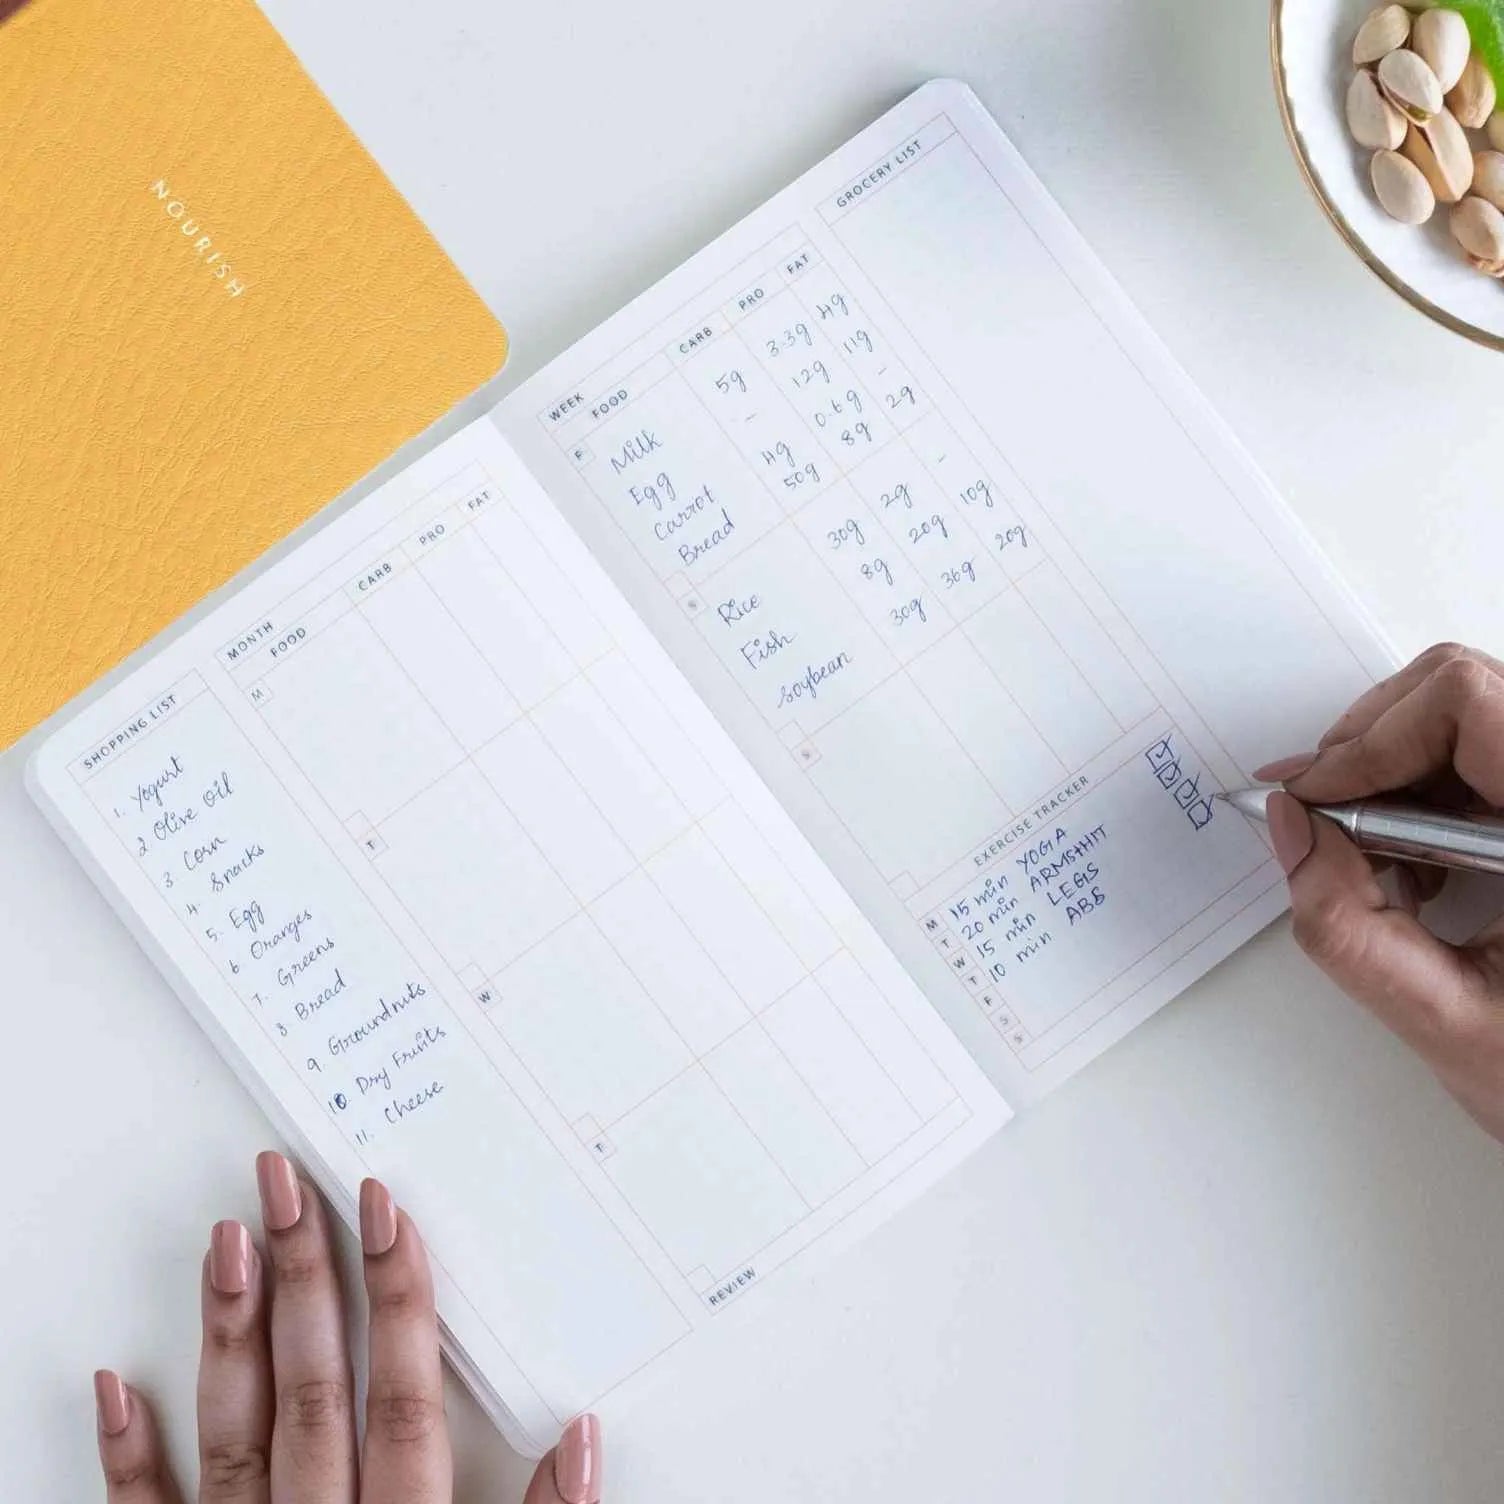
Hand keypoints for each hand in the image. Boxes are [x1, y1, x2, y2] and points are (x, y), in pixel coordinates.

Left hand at [92, 1152, 601, 1503]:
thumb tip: (584, 1437)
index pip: (401, 1399)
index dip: (398, 1300)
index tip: (387, 1214)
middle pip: (315, 1392)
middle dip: (307, 1281)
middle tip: (289, 1185)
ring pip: (237, 1436)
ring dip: (231, 1336)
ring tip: (226, 1241)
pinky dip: (128, 1458)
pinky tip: (117, 1382)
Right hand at [1256, 642, 1503, 1143]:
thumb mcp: (1447, 1021)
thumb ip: (1347, 928)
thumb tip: (1291, 827)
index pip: (1467, 705)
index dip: (1374, 740)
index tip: (1315, 798)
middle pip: (1463, 690)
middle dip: (1373, 743)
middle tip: (1323, 809)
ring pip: (1469, 711)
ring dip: (1395, 769)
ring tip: (1375, 852)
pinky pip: (1482, 751)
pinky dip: (1425, 789)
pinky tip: (1415, 860)